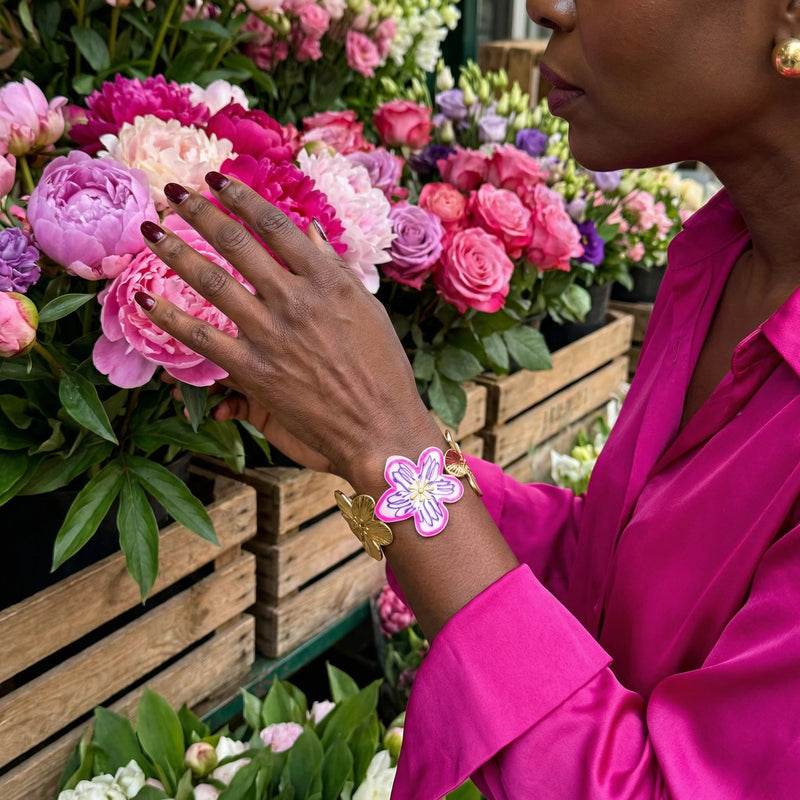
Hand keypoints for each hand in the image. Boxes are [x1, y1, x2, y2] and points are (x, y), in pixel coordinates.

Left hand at [135, 173, 440, 489]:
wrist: (379, 427)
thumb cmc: (382, 369)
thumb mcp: (368, 309)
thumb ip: (334, 268)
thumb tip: (309, 230)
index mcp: (327, 280)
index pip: (275, 225)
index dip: (241, 197)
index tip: (217, 179)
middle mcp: (294, 299)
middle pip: (236, 243)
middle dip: (199, 211)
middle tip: (173, 191)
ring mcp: (270, 334)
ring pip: (211, 281)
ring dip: (174, 250)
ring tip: (149, 228)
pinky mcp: (253, 371)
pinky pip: (201, 338)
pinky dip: (169, 317)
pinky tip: (143, 298)